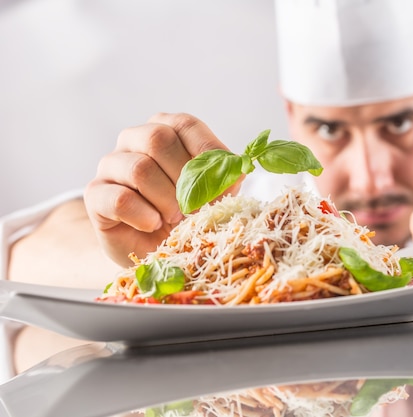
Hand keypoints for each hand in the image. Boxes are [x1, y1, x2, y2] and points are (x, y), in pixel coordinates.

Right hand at [84, 113, 240, 265]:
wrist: (158, 248)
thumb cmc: (188, 214)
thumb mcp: (216, 194)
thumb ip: (226, 178)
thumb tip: (239, 169)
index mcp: (166, 130)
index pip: (185, 124)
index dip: (206, 152)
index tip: (221, 182)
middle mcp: (134, 139)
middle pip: (157, 139)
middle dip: (183, 179)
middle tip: (194, 206)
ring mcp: (111, 165)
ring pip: (139, 169)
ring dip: (166, 200)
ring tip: (174, 217)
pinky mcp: (96, 194)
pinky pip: (120, 199)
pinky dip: (144, 215)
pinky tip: (153, 224)